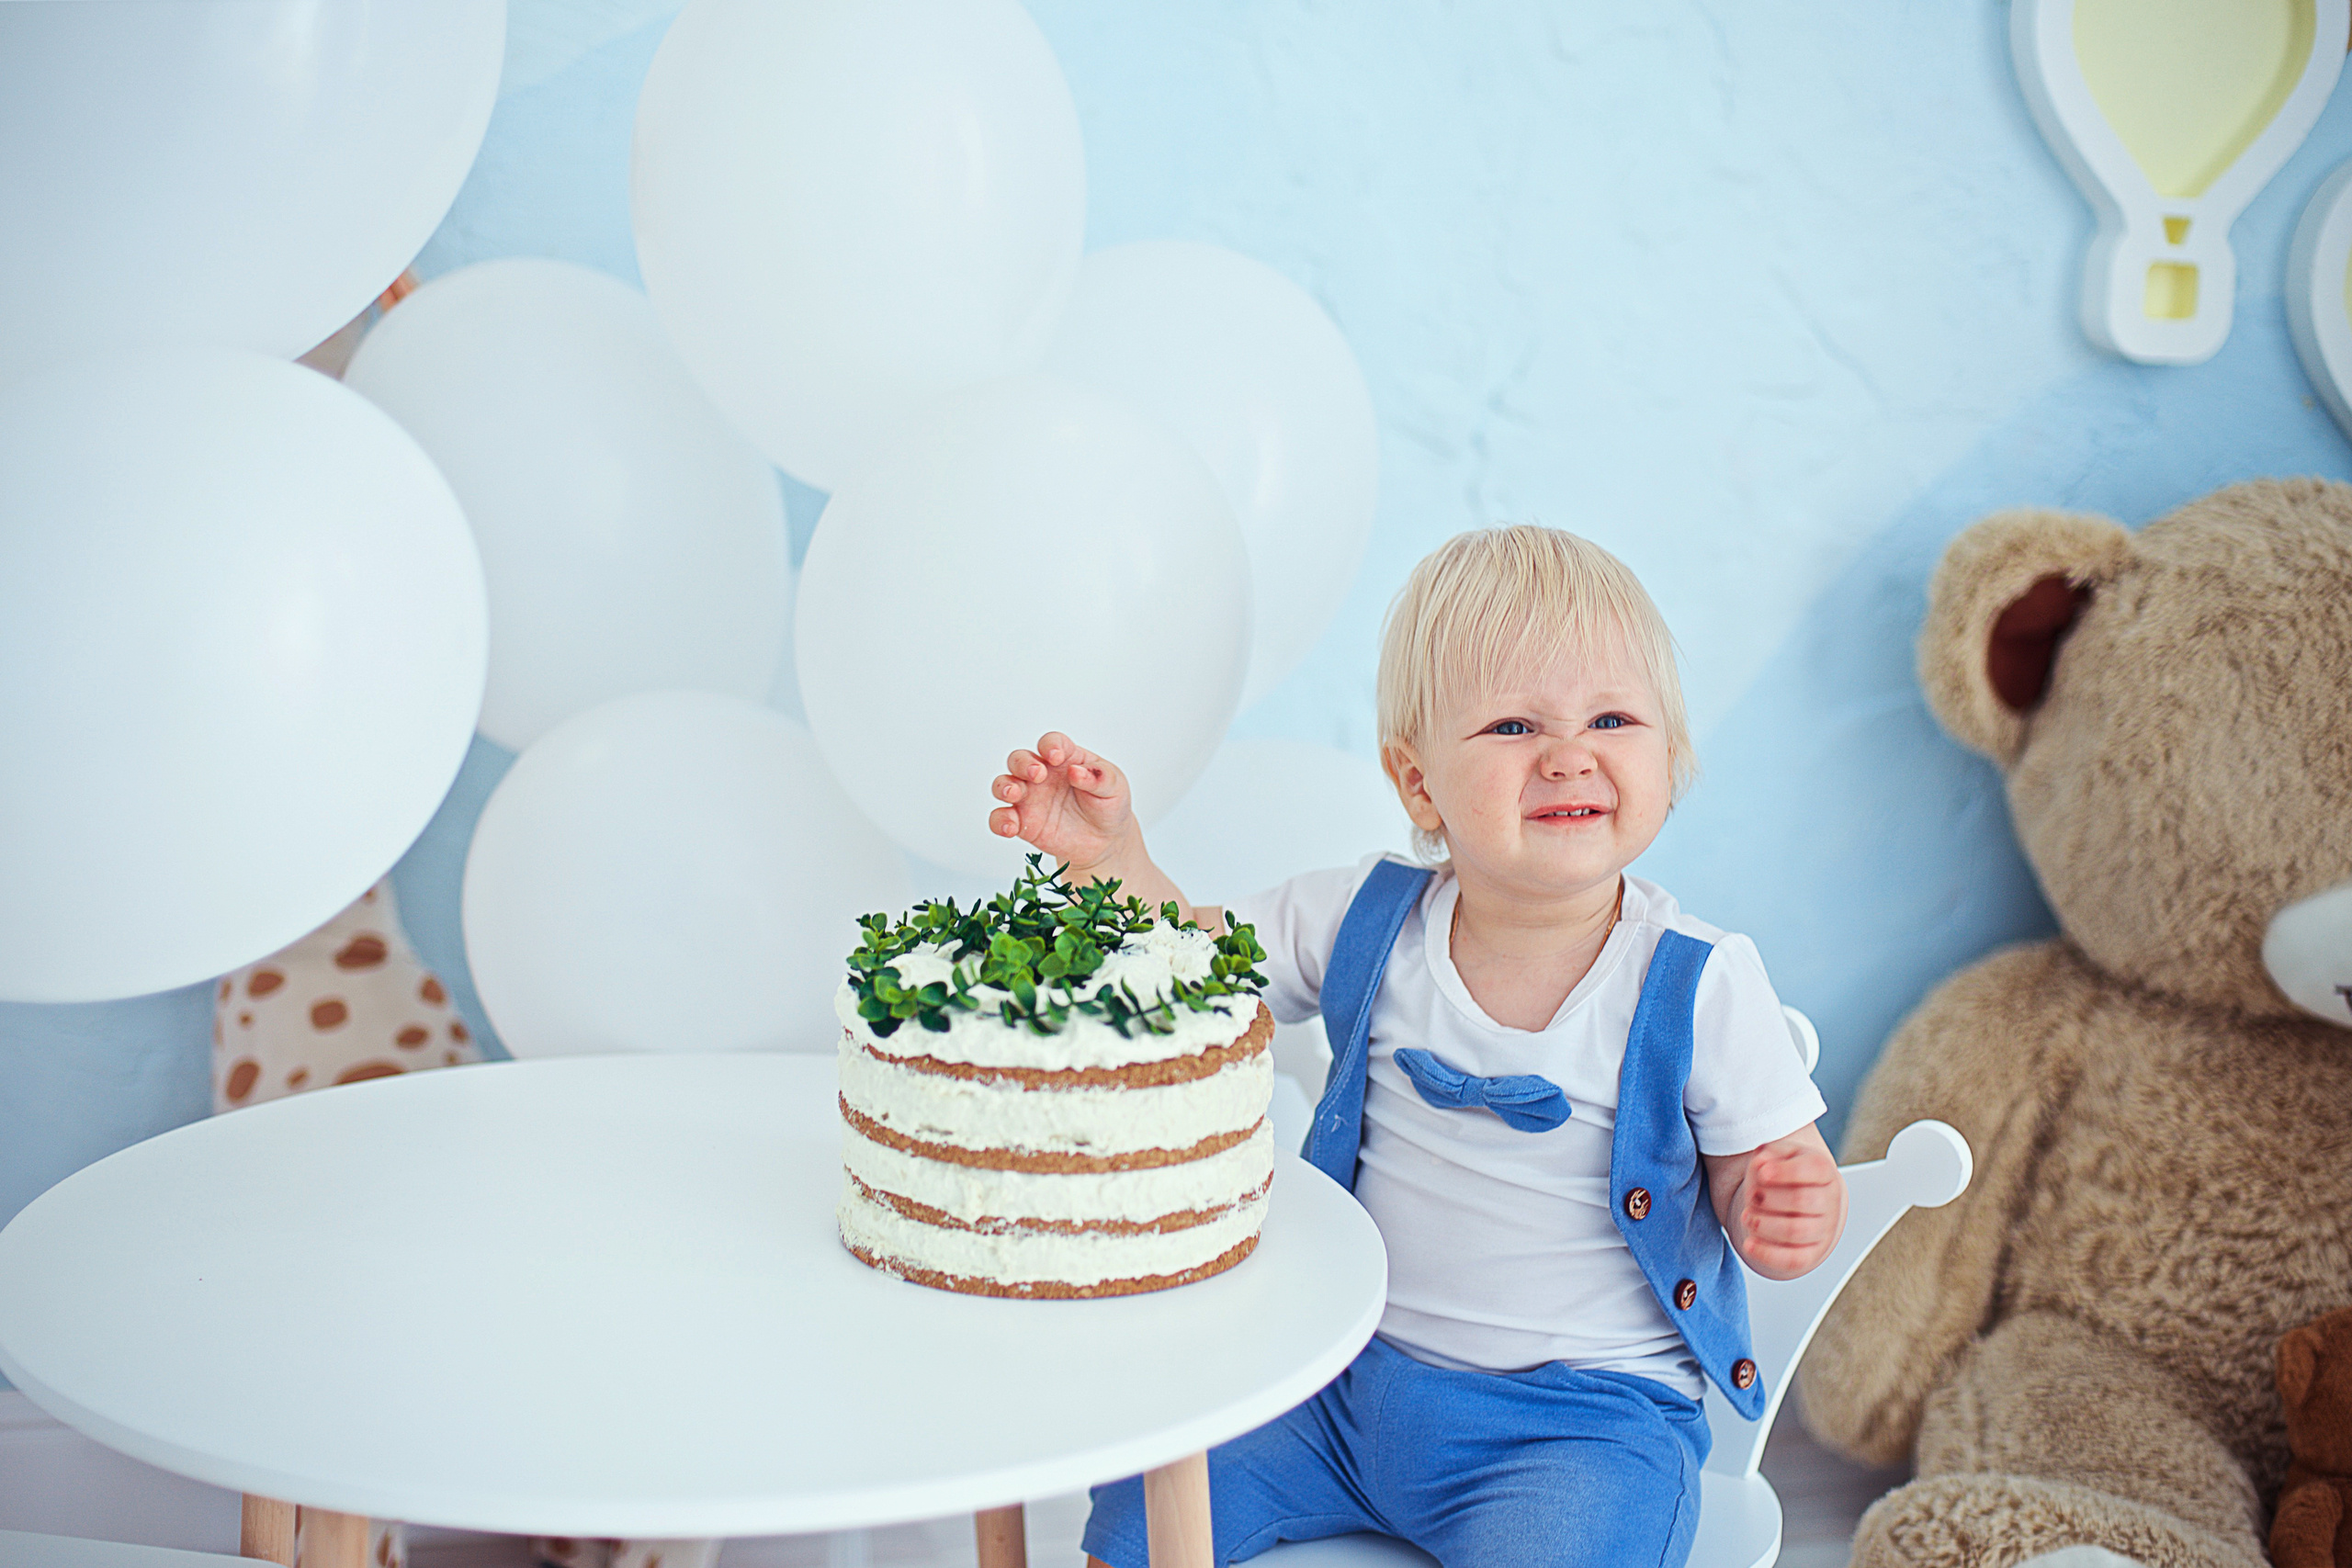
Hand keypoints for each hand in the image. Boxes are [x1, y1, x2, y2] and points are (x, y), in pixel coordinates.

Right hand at [988, 733, 1135, 873]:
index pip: (1051, 743)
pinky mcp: (1023, 823)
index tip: (1057, 756)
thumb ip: (1099, 777)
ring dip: (1004, 786)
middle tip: (1038, 775)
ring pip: (1004, 784)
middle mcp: (1043, 775)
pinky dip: (1000, 821)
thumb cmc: (1108, 806)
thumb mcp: (1115, 787)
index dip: (1050, 745)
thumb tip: (1076, 771)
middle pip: (1019, 759)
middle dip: (1023, 764)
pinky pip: (1002, 818)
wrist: (1106, 841)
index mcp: (1066, 759)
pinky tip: (1011, 826)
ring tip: (1015, 793)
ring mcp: (1031, 798)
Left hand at [1713, 1127, 1844, 1280]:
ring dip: (1765, 1224)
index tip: (1762, 1173)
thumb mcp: (1777, 1156)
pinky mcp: (1812, 1254)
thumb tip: (1762, 1163)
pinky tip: (1749, 1243)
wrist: (1800, 1201)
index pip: (1814, 1168)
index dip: (1786, 1171)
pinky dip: (1768, 1254)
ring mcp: (1824, 1229)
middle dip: (1768, 1198)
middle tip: (1751, 1196)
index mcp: (1823, 1171)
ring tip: (1747, 1216)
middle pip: (1801, 1200)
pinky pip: (1794, 1259)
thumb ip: (1769, 1153)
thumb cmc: (1784, 1176)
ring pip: (1796, 1231)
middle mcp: (1829, 1201)